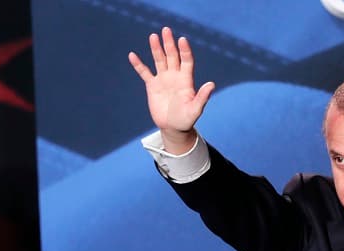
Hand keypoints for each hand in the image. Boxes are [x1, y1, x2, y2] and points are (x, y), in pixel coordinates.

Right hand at [127, 26, 214, 152]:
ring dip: (156, 48)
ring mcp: (163, 79)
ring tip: (153, 36)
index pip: (186, 61)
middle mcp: (175, 76)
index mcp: (186, 80)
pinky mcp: (152, 86)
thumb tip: (212, 84)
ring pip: (159, 60)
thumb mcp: (195, 109)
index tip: (182, 40)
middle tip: (166, 30)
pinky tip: (132, 55)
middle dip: (169, 43)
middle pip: (172, 56)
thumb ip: (202, 96)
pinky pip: (144, 72)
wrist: (174, 128)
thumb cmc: (187, 119)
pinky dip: (138, 65)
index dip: (184, 50)